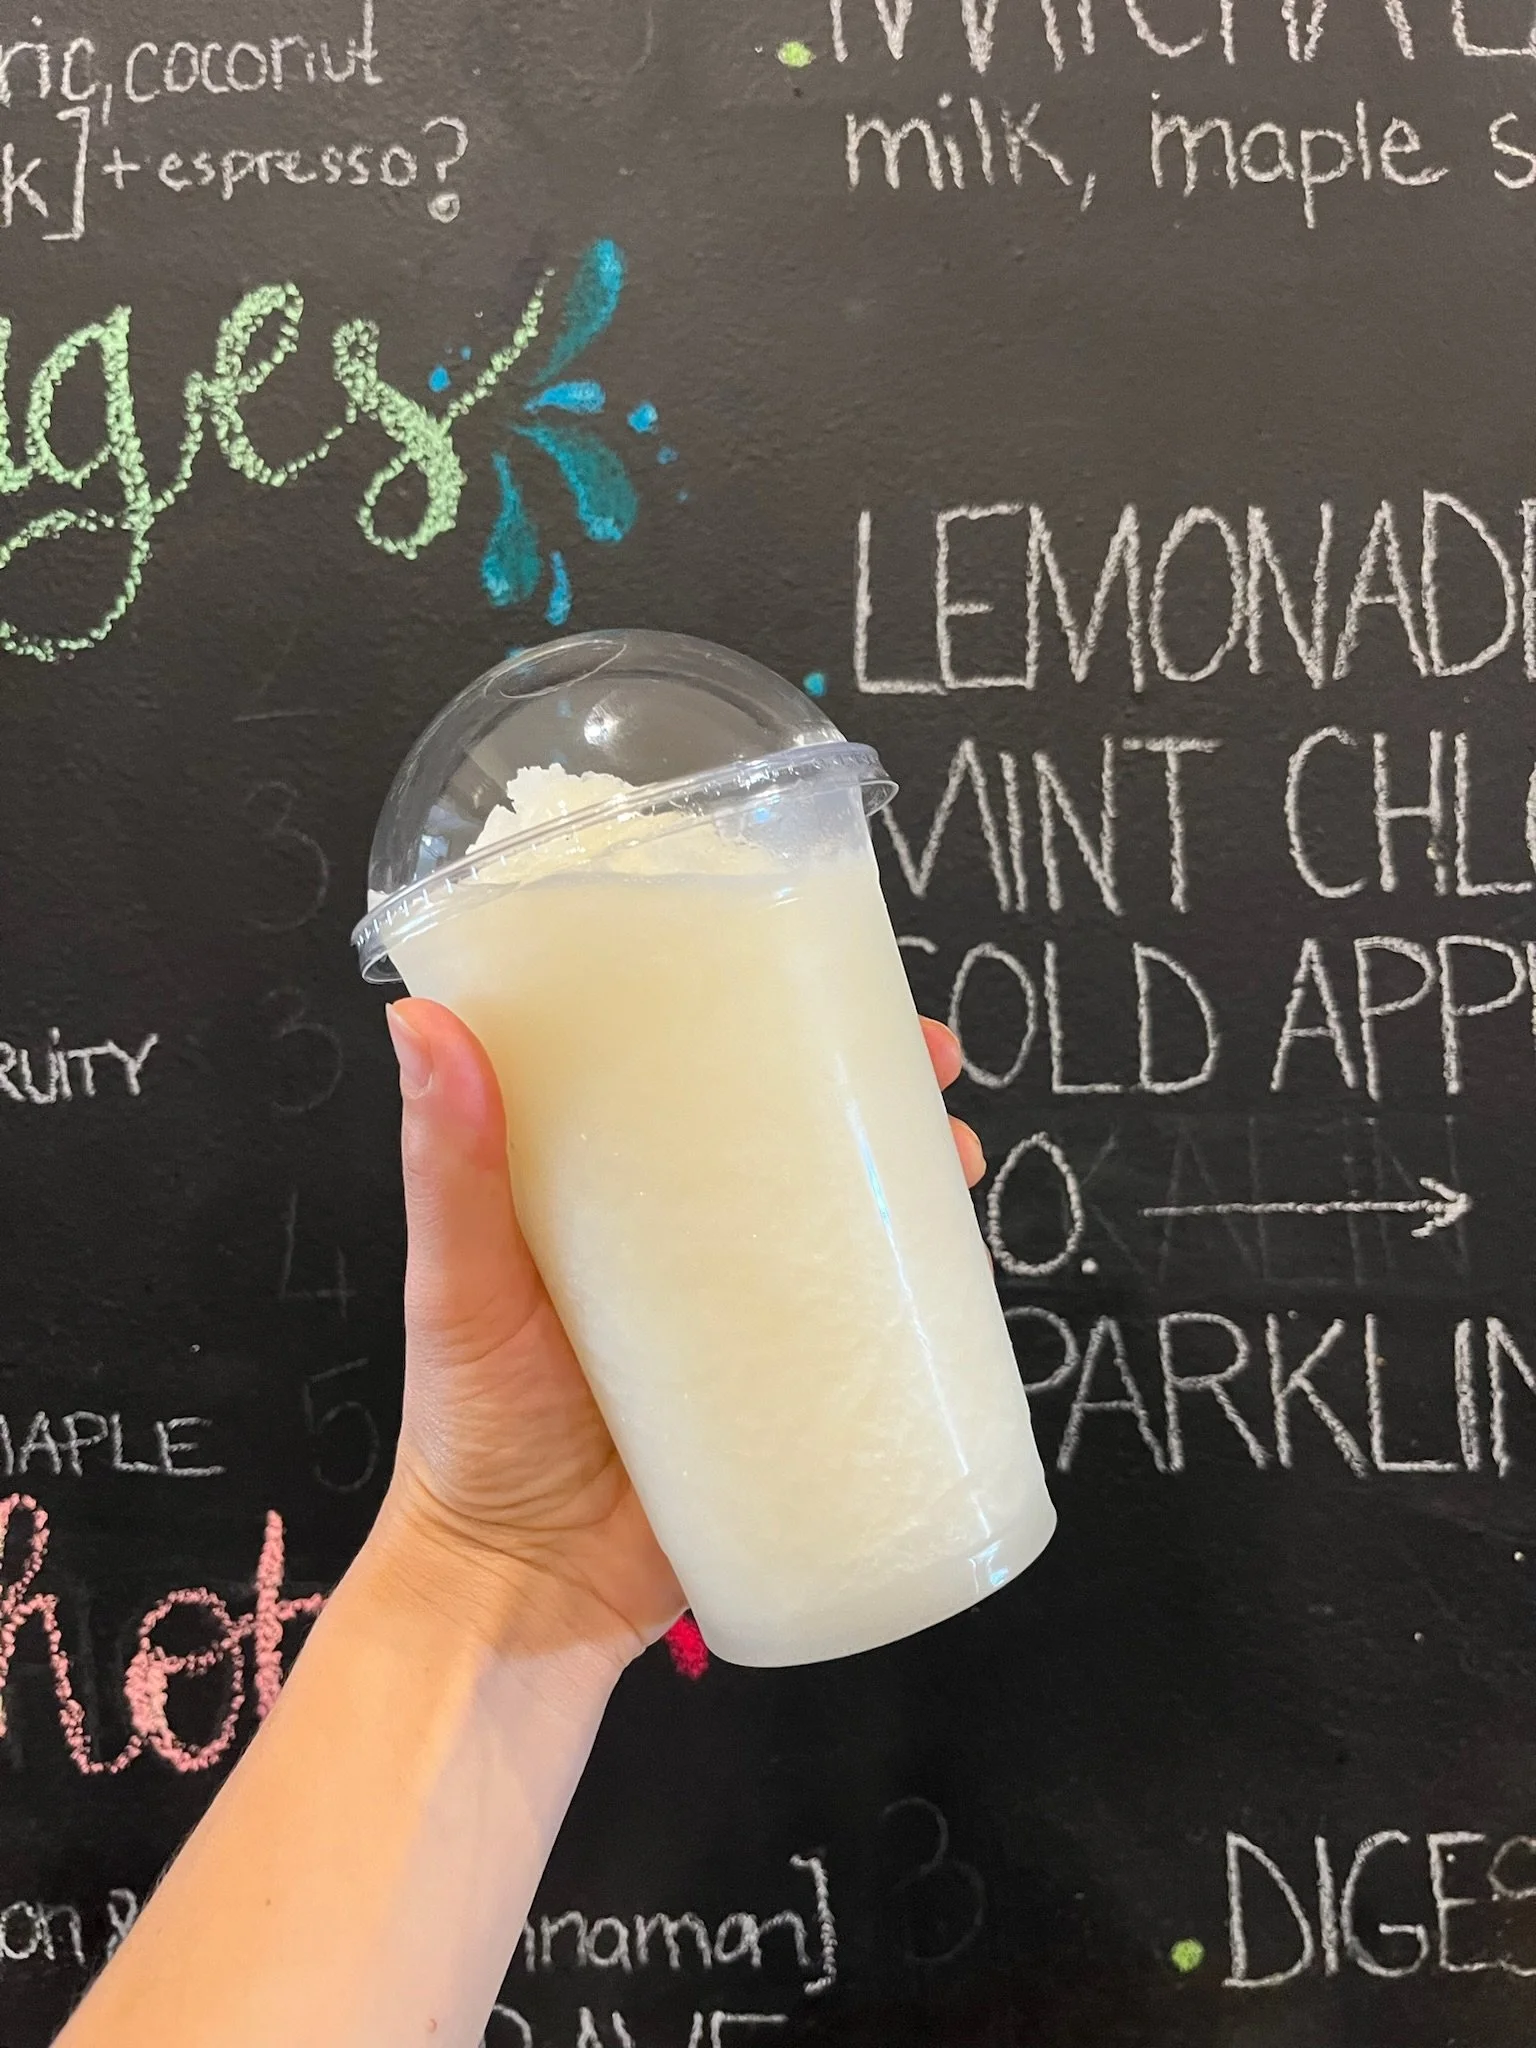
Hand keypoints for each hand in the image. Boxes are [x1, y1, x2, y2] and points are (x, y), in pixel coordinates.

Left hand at [371, 1001, 985, 1669]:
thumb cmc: (472, 1428)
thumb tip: (418, 1021)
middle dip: (877, 1091)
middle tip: (928, 1064)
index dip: (767, 1017)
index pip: (697, 1076)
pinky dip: (922, 1302)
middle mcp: (692, 1242)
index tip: (825, 974)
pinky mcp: (793, 1397)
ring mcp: (750, 1320)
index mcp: (614, 1191)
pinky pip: (870, 1337)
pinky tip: (963, 1279)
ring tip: (956, 1156)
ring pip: (850, 1226)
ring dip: (915, 1181)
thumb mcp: (460, 1282)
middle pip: (799, 1140)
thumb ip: (447, 1167)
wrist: (522, 1596)